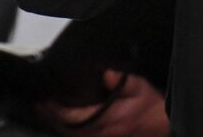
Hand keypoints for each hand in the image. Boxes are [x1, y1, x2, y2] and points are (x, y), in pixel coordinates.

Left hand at [36, 69, 168, 136]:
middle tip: (39, 103)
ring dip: (58, 124)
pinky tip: (63, 121)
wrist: (163, 124)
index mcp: (108, 120)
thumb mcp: (140, 88)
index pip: (74, 117)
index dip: (57, 110)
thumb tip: (105, 72)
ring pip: (72, 135)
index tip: (46, 99)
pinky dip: (68, 129)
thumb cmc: (151, 106)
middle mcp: (101, 133)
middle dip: (52, 117)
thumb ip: (122, 80)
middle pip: (68, 129)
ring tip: (46, 110)